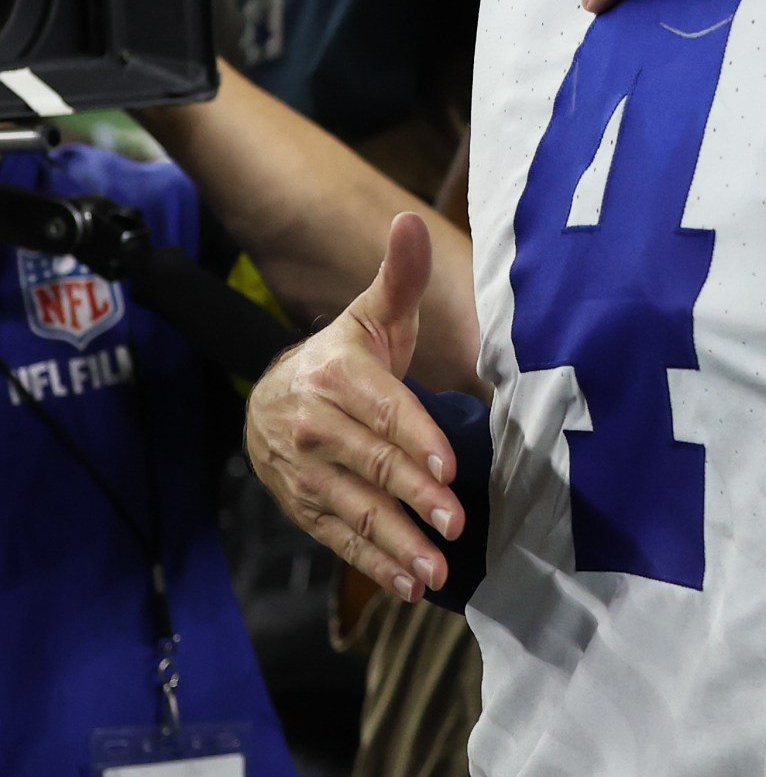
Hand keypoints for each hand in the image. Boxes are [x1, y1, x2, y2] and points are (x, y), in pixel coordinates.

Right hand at [245, 213, 463, 603]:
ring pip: (351, 509)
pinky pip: (335, 539)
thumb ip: (398, 275)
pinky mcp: (300, 506)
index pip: (380, 409)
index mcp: (334, 375)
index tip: (447, 464)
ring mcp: (301, 471)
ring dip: (393, 543)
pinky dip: (371, 566)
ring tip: (434, 568)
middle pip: (369, 464)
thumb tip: (409, 220)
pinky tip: (407, 584)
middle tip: (453, 522)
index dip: (413, 437)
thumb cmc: (344, 353)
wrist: (273, 394)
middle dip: (412, 496)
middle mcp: (311, 425)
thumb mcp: (370, 313)